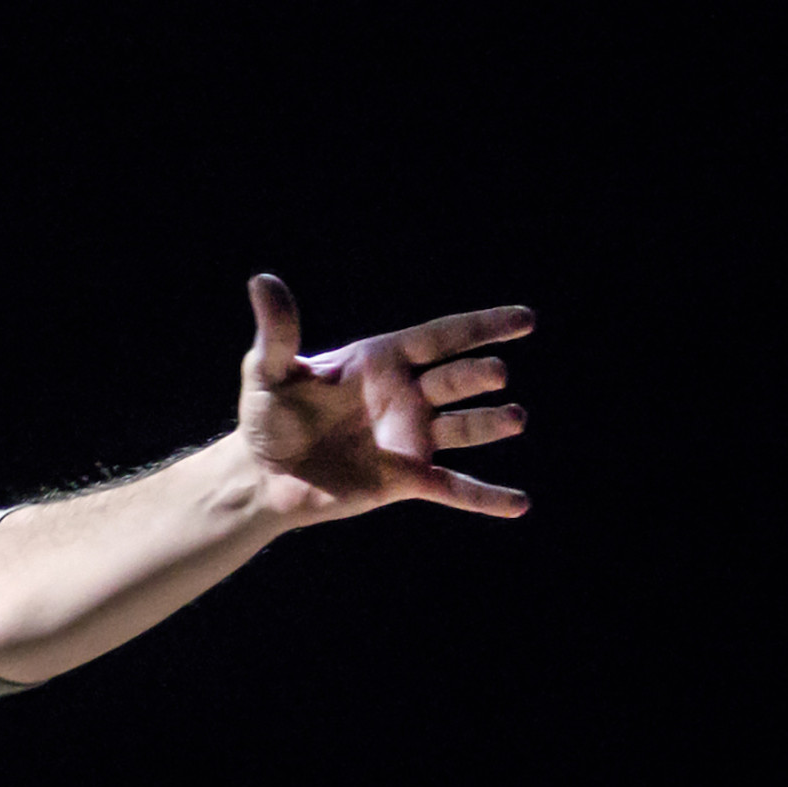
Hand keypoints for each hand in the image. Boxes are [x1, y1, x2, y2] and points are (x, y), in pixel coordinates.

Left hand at [237, 273, 532, 523]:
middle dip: (477, 375)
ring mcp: (410, 438)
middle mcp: (406, 396)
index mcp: (382, 362)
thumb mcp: (267, 371)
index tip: (525, 319)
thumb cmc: (266, 415)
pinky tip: (519, 505)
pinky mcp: (406, 478)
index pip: (441, 337)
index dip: (482, 327)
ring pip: (463, 427)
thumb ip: (277, 332)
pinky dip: (485, 497)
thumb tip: (262, 281)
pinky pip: (453, 488)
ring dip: (489, 424)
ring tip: (513, 418)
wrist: (262, 474)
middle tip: (495, 374)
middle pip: (455, 379)